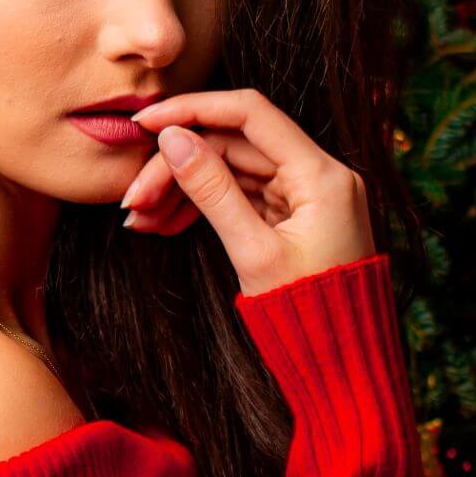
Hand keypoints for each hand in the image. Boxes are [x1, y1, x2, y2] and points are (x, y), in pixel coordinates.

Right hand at [119, 88, 375, 297]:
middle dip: (178, 167)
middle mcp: (320, 175)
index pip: (251, 114)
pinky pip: (242, 195)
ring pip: (233, 171)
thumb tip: (174, 139)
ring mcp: (307, 195)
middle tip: (133, 197)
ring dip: (184, 189)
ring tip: (140, 218)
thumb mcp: (253, 253)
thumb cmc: (309, 318)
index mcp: (322, 176)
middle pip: (235, 146)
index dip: (195, 110)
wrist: (343, 366)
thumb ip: (213, 190)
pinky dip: (205, 206)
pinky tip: (165, 223)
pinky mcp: (294, 214)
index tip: (148, 121)